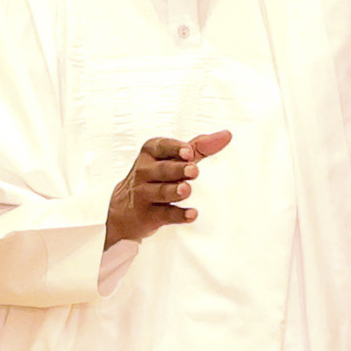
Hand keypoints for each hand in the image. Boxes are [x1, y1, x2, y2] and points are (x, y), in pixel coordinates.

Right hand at [106, 131, 231, 249]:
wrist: (124, 209)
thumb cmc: (155, 177)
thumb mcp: (172, 158)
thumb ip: (199, 147)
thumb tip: (226, 135)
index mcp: (150, 154)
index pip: (161, 147)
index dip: (175, 149)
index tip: (188, 152)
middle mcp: (144, 172)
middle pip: (162, 170)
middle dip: (177, 169)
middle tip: (193, 170)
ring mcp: (144, 195)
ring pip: (161, 192)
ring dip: (175, 191)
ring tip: (186, 189)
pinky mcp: (148, 216)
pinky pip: (164, 215)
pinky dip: (178, 215)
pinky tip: (192, 214)